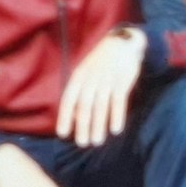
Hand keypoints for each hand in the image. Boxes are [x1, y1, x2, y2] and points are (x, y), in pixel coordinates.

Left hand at [56, 28, 143, 146]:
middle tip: (82, 143)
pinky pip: (118, 101)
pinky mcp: (122, 81)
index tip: (63, 134)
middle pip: (84, 106)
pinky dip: (117, 116)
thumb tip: (74, 114)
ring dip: (98, 125)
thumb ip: (80, 90)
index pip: (69, 99)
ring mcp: (107, 80)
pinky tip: (116, 130)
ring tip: (96, 141)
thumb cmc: (100, 62)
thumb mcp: (85, 72)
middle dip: (82, 126)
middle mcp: (91, 79)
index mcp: (78, 76)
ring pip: (100, 106)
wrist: (122, 43)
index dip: (65, 117)